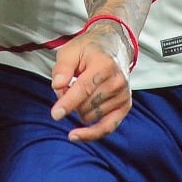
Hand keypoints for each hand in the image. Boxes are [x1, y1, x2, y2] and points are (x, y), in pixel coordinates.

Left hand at [49, 19, 134, 142]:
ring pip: (90, 117)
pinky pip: (107, 127)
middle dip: (69, 101)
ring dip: (79, 110)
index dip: (68, 103)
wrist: (114, 46)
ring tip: (80, 92)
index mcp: (104, 65)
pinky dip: (91, 133)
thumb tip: (58, 86)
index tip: (56, 114)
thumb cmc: (89, 49)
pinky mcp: (125, 106)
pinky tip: (77, 135)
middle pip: (85, 105)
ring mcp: (123, 95)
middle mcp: (117, 81)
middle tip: (68, 85)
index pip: (84, 89)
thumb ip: (62, 67)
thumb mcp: (71, 50)